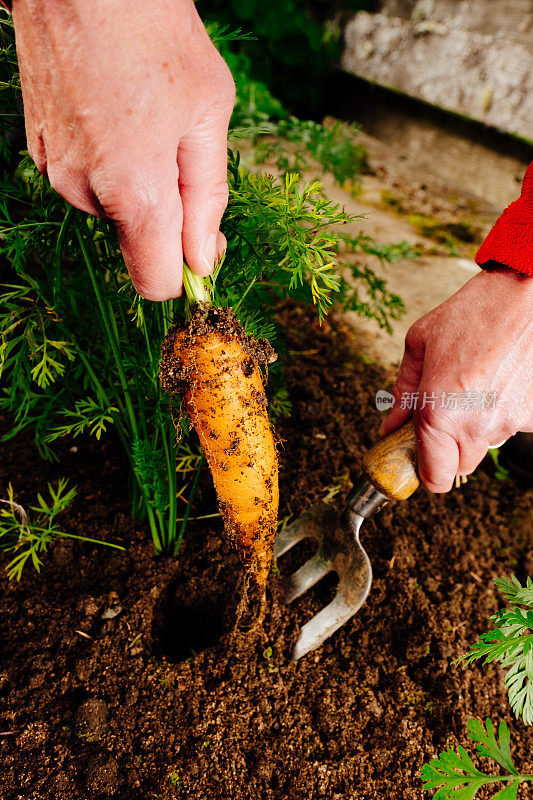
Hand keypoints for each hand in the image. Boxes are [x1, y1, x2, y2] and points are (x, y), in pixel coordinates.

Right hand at [12, 0, 234, 299]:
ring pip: (113, 209)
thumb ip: (207, 199)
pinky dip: (110, 162)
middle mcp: (86, 193)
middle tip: (179, 148)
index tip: (205, 247)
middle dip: (167, 213)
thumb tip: (203, 261)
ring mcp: (56, 172)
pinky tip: (116, 113)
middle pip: (138, 243)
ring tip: (145, 118)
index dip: (186, 274)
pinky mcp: (40, 151)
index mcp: (135, 193)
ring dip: (138, 183)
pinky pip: (88, 181)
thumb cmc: (154, 33)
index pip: (156, 283)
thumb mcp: (207, 115)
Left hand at [380, 266, 532, 491]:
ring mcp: (509, 422)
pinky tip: (498, 383)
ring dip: (476, 428)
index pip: (435, 477)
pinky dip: (502, 413)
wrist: (524, 294)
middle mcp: (476, 425)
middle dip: (449, 449)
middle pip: (460, 466)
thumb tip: (392, 424)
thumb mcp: (420, 344)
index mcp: (439, 412)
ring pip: (486, 446)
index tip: (422, 460)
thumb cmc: (471, 314)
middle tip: (445, 416)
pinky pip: (511, 427)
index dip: (426, 474)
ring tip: (475, 387)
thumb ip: (404, 391)